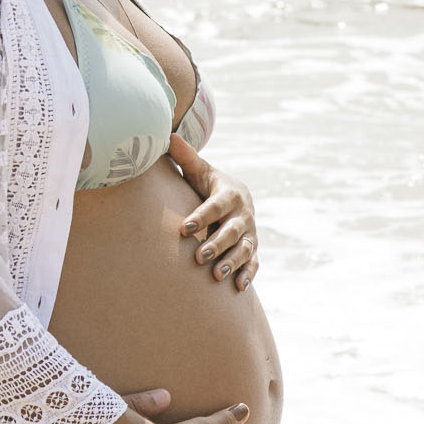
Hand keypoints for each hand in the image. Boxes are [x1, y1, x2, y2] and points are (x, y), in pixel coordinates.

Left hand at [169, 134, 259, 292]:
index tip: (183, 229)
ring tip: (217, 275)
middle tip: (198, 257)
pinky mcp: (253, 249)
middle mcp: (243, 214)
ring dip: (232, 262)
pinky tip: (238, 288)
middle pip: (232, 231)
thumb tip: (169, 135)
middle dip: (216, 244)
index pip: (215, 206)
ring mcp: (250, 233)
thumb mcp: (200, 171)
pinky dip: (249, 275)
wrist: (235, 198)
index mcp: (230, 194)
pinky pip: (254, 263)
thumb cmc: (208, 186)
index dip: (200, 217)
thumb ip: (186, 157)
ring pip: (245, 249)